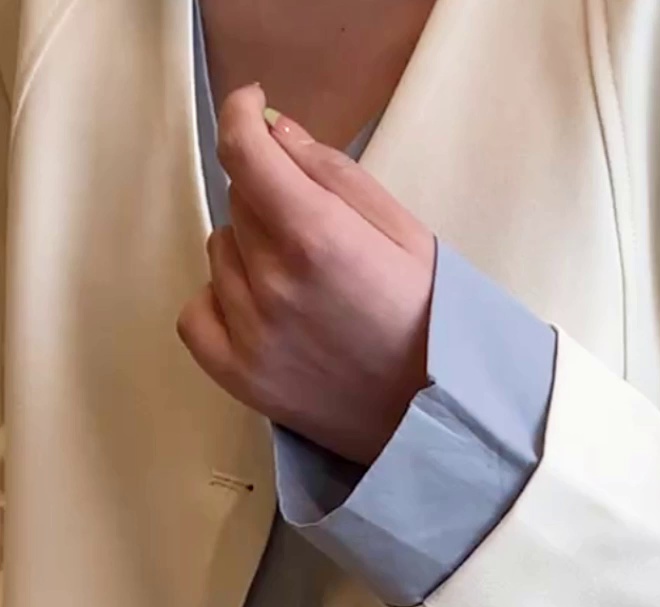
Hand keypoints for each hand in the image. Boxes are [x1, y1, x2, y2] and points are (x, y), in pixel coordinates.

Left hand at [177, 84, 435, 467]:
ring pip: (220, 252)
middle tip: (319, 236)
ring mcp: (251, 333)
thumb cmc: (431, 326)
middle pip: (239, 202)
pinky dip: (220, 302)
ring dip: (251, 253)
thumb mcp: (405, 233)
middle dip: (271, 200)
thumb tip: (275, 131)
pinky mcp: (239, 375)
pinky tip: (261, 310)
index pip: (243, 152)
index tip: (250, 109)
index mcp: (318, 237)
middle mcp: (274, 283)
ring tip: (304, 286)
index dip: (240, 115)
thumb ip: (334, 175)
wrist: (436, 417)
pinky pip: (196, 313)